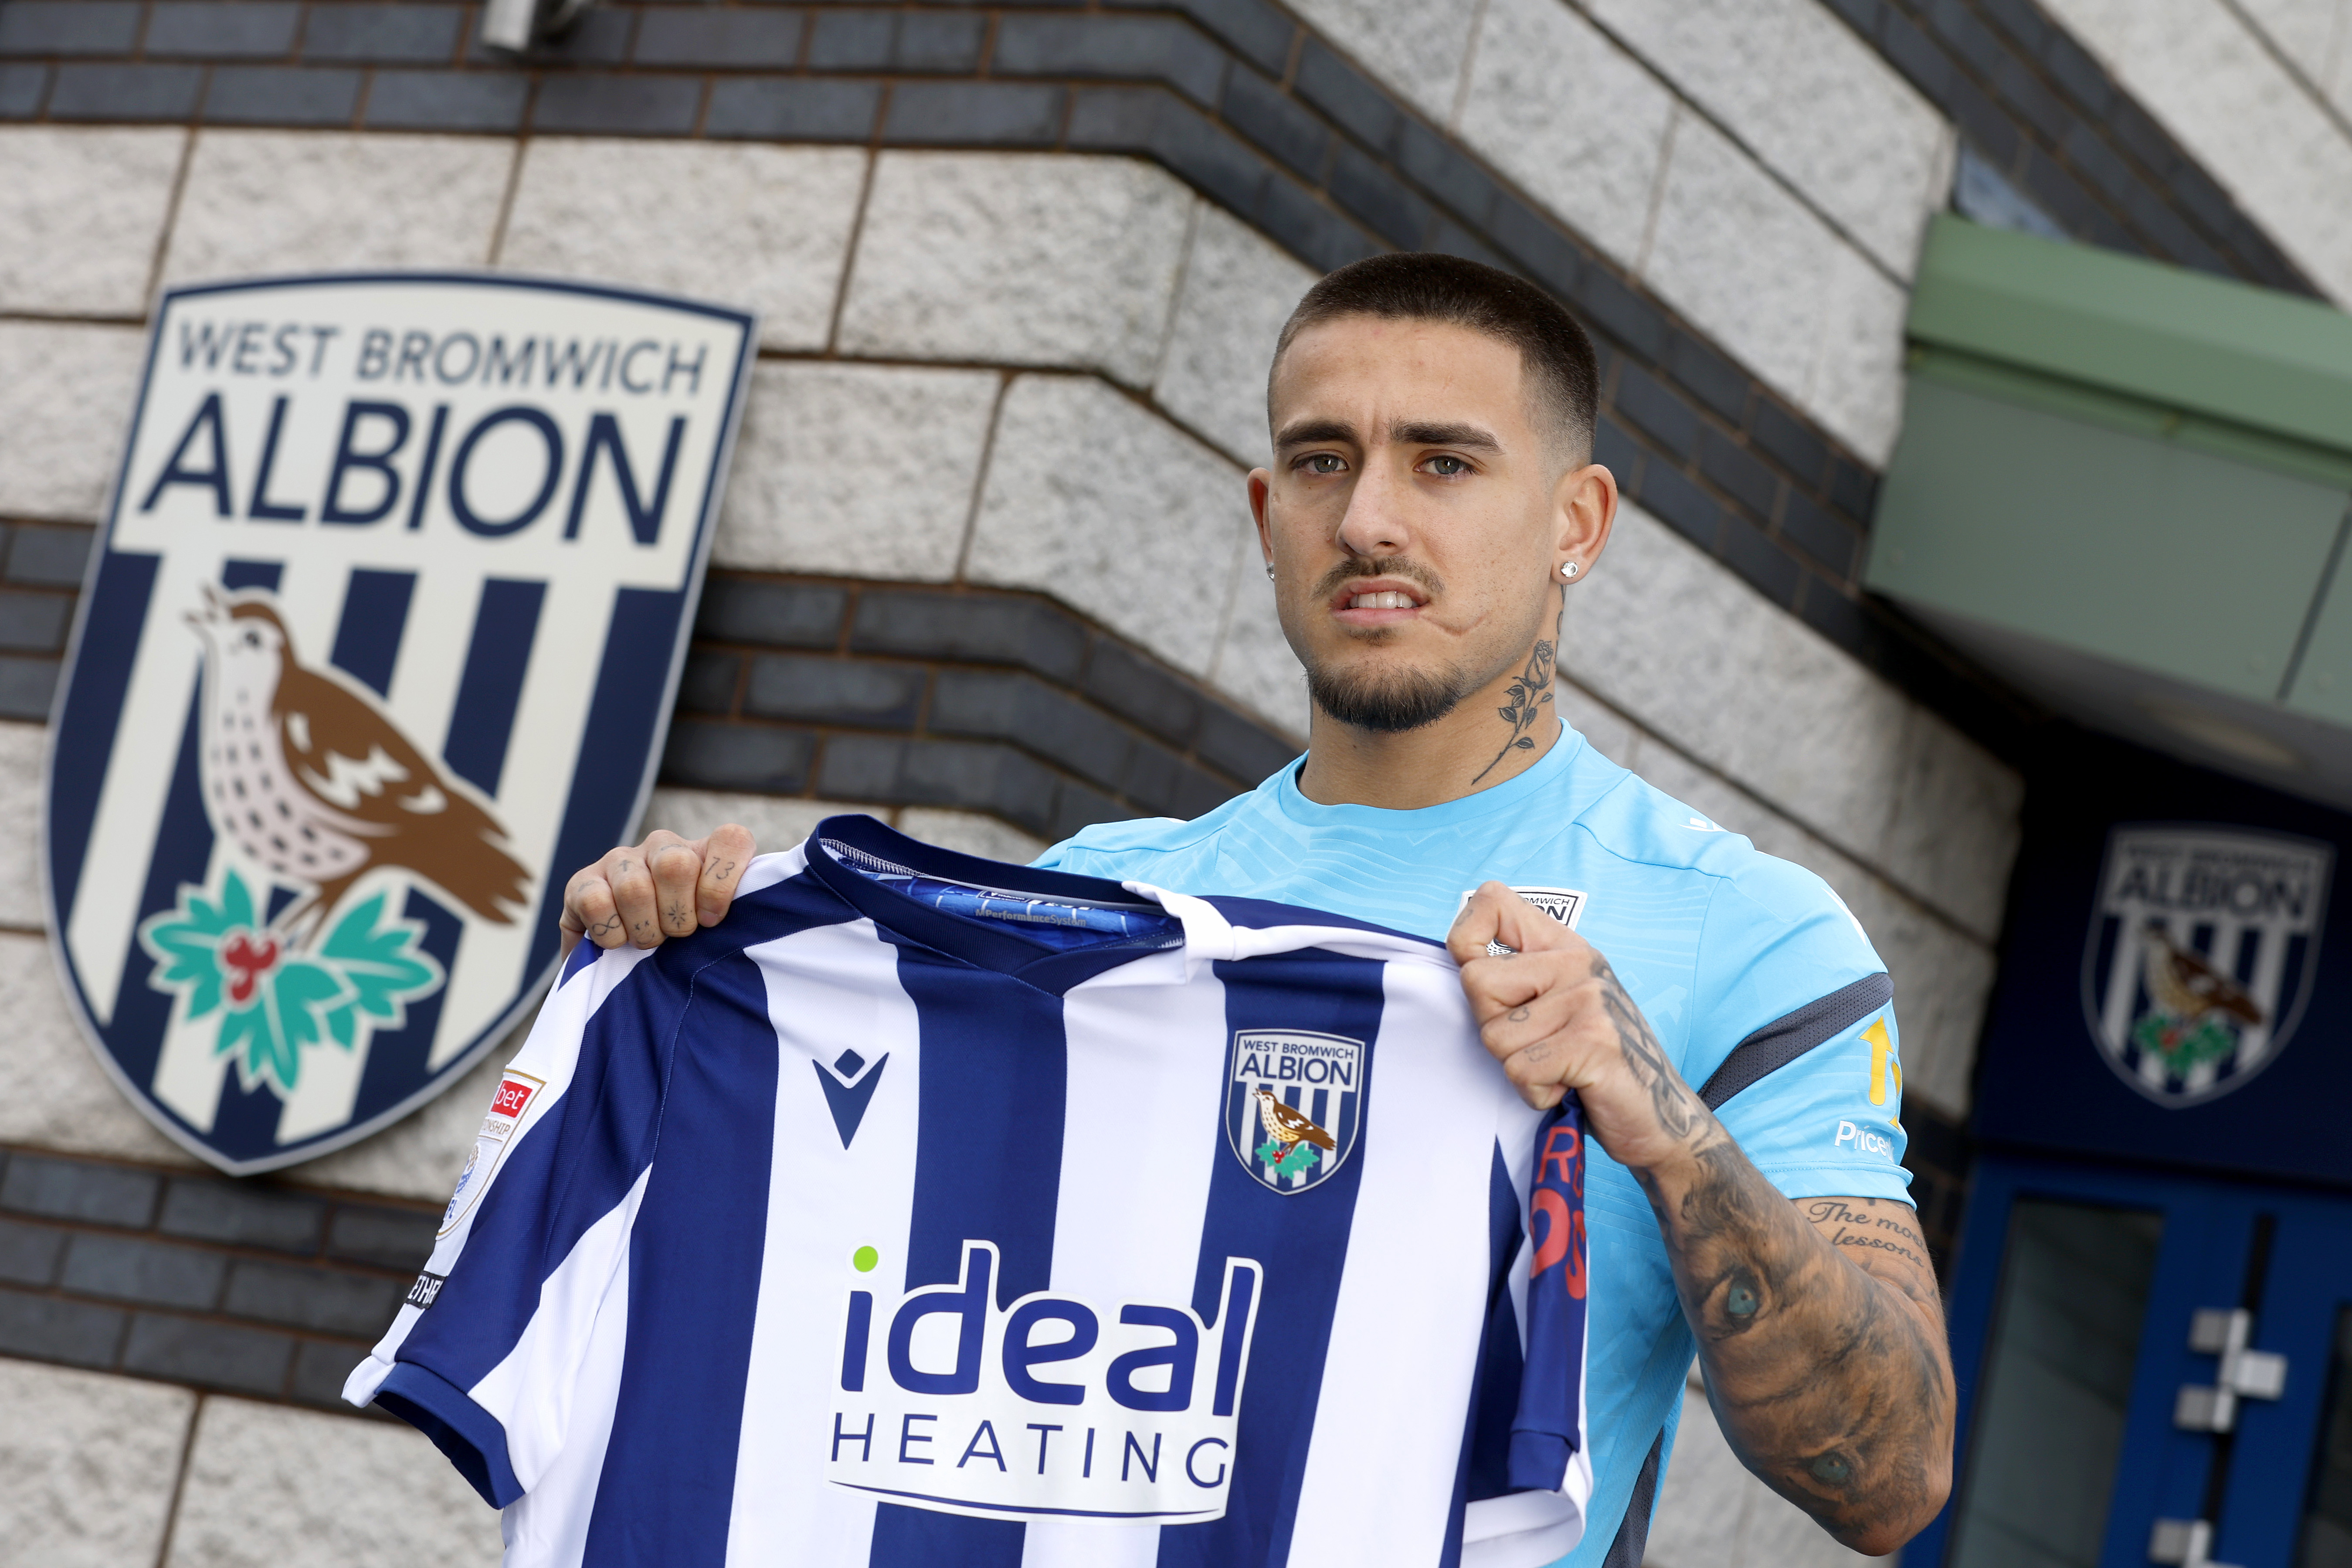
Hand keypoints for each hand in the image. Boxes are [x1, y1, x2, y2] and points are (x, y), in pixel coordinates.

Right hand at [559, 824, 756, 956]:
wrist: (623, 963)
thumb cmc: (683, 946)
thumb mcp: (718, 932)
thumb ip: (745, 914)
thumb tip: (771, 907)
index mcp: (703, 853)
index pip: (730, 839)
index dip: (723, 882)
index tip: (714, 920)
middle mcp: (662, 847)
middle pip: (676, 864)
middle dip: (678, 917)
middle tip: (676, 937)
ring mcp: (620, 861)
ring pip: (635, 886)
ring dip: (645, 930)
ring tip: (647, 942)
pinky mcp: (582, 881)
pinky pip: (597, 903)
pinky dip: (611, 933)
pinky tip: (617, 941)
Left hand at [1447, 880, 1709, 1176]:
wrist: (1660, 1116)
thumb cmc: (1594, 1064)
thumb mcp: (1557, 1006)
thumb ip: (1516, 979)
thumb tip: (1460, 961)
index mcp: (1565, 947)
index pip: (1491, 901)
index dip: (1465, 938)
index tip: (1485, 979)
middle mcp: (1578, 963)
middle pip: (1476, 981)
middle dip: (1493, 1028)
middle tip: (1537, 1047)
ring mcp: (1589, 999)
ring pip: (1494, 1035)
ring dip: (1518, 1068)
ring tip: (1559, 1069)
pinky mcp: (1594, 1042)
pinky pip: (1521, 1070)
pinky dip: (1536, 1093)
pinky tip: (1569, 1088)